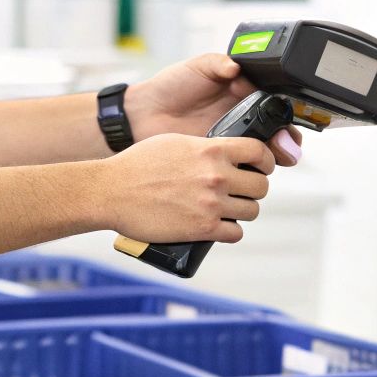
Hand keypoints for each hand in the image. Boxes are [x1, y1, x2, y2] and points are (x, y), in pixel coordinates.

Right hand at [91, 133, 274, 243]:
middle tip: (241, 192)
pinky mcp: (202, 229)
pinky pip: (235, 233)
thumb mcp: (176, 142)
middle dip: (253, 189)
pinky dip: (230, 231)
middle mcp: (217, 176)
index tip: (260, 167)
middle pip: (261, 186)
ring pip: (251, 210)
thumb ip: (205, 147)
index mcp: (212, 150)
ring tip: (228, 210)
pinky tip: (220, 226)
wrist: (112, 191)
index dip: (264, 161)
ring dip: (242, 211)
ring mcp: (211, 204)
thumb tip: (223, 154)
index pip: (259, 152)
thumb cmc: (137, 165)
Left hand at [126, 54, 303, 165]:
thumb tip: (236, 68)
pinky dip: (249, 171)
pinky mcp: (218, 161)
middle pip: (275, 133)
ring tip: (274, 159)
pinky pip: (240, 168)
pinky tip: (250, 170)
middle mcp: (242, 120)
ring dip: (273, 158)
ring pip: (263, 154)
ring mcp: (231, 142)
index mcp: (243, 95)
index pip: (274, 106)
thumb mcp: (197, 67)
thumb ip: (218, 64)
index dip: (286, 116)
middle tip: (285, 146)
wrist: (143, 115)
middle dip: (286, 141)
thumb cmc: (170, 86)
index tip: (288, 124)